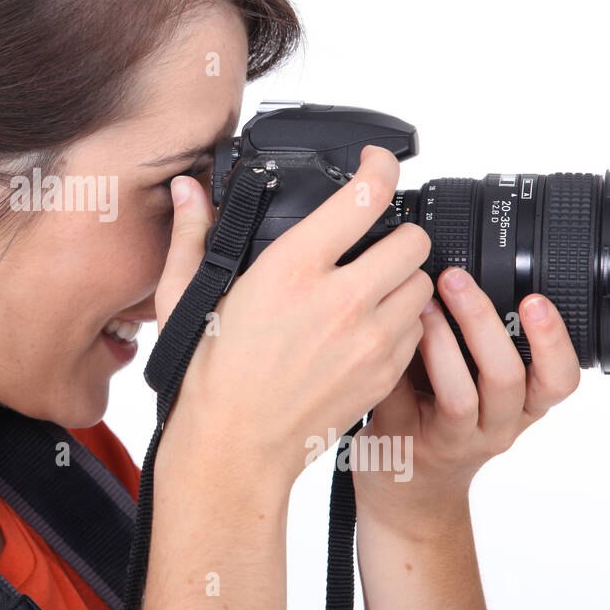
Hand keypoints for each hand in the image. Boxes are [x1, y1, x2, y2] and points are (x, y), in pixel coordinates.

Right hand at [152, 144, 433, 490]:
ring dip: (403, 278)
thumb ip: (192, 234)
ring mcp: (368, 340)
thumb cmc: (208, 375)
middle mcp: (339, 299)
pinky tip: (368, 327)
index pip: (365, 198)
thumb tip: (187, 191)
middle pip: (411, 240)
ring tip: (371, 288)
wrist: (235, 446)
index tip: (379, 162)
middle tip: (375, 239)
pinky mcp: (383, 373)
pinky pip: (417, 330)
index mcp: (291, 268)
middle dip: (397, 232)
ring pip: (422, 284)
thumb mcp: (187, 296)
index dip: (381, 167)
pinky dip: (402, 322)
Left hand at [351, 265, 582, 534]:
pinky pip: (406, 404)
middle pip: (508, 378)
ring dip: (442, 343)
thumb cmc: (437, 418)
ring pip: (462, 396)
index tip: (535, 300)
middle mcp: (496, 425)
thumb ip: (471, 339)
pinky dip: (396, 364)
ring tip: (421, 304)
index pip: (560, 380)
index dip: (554, 341)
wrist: (406, 488)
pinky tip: (384, 333)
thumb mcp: (472, 382)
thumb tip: (455, 267)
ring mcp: (453, 440)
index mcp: (522, 405)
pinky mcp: (409, 444)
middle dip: (482, 322)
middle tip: (456, 278)